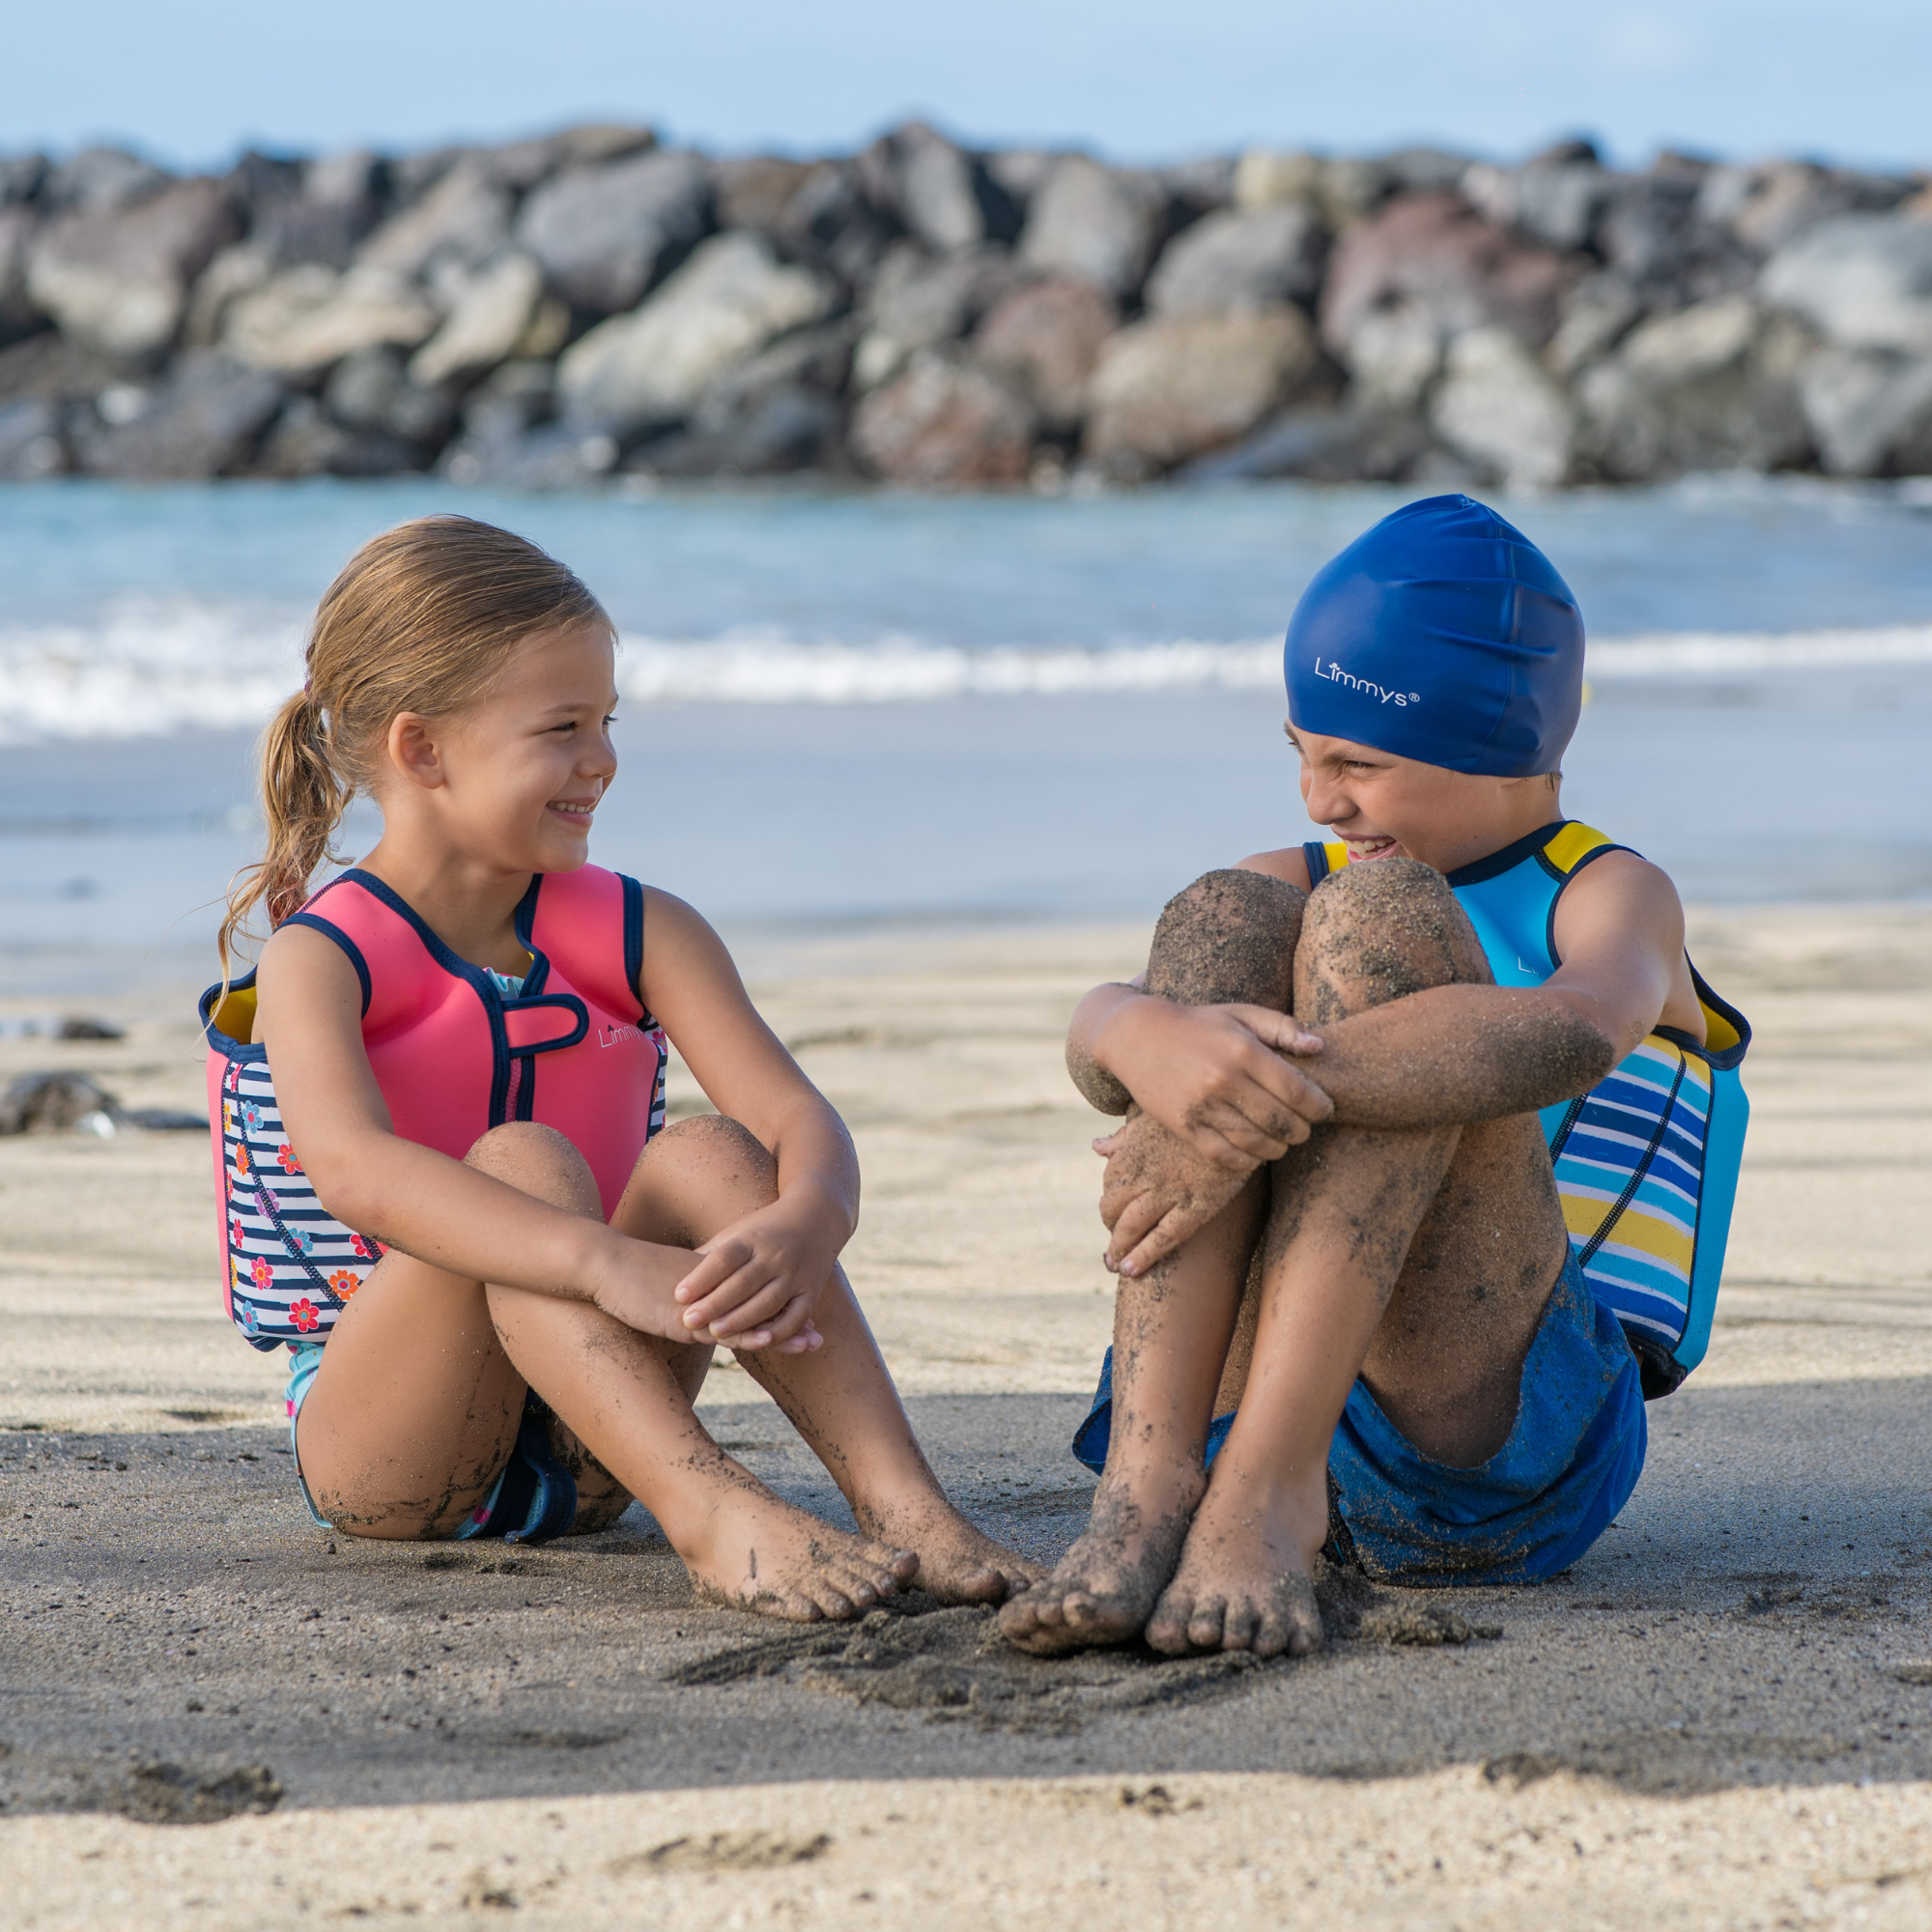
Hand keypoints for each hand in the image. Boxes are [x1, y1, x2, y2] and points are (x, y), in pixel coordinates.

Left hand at [672, 1197, 835, 1352]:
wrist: (816, 1217)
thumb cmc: (764, 1230)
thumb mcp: (737, 1234)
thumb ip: (710, 1256)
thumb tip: (671, 1273)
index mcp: (752, 1239)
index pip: (724, 1258)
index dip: (701, 1277)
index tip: (679, 1294)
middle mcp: (775, 1255)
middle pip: (743, 1282)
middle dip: (715, 1303)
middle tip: (689, 1320)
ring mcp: (795, 1274)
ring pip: (767, 1301)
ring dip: (741, 1319)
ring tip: (714, 1333)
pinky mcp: (811, 1291)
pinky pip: (796, 1316)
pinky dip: (778, 1332)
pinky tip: (757, 1342)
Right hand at [1096, 997, 1330, 1167]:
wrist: (1137, 1037)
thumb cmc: (1199, 1024)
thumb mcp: (1241, 1013)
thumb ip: (1283, 1027)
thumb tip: (1319, 1047)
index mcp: (1243, 1050)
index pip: (1297, 1090)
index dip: (1319, 1106)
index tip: (1324, 1109)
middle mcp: (1223, 1080)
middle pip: (1281, 1122)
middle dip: (1302, 1130)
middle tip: (1304, 1127)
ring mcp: (1202, 1107)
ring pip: (1256, 1143)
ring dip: (1278, 1148)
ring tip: (1282, 1140)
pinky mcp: (1184, 1127)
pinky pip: (1225, 1156)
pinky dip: (1247, 1161)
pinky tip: (1255, 1152)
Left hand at [1097, 1110, 1262, 1277]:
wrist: (1238, 1118)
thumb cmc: (1195, 1115)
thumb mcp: (1154, 1117)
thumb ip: (1124, 1137)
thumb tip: (1096, 1147)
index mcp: (1132, 1151)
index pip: (1108, 1183)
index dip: (1109, 1199)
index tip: (1114, 1210)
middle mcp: (1143, 1174)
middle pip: (1111, 1208)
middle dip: (1110, 1227)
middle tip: (1114, 1241)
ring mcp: (1168, 1193)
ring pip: (1130, 1227)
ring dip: (1118, 1248)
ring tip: (1114, 1264)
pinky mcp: (1195, 1208)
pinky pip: (1163, 1238)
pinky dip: (1143, 1256)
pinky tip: (1130, 1270)